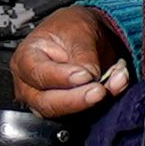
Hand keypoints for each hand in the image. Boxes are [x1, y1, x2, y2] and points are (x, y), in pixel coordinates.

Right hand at [8, 6, 128, 119]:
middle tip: (100, 91)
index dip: (61, 77)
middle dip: (76, 99)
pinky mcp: (67, 112)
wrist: (85, 36)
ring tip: (117, 82)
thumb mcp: (77, 30)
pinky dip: (106, 103)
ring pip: (65, 116)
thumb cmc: (72, 29)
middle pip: (46, 103)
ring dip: (94, 103)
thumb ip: (82, 54)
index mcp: (25, 59)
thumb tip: (90, 77)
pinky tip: (118, 84)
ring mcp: (46, 102)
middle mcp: (30, 86)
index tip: (85, 74)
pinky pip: (85, 116)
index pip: (37, 74)